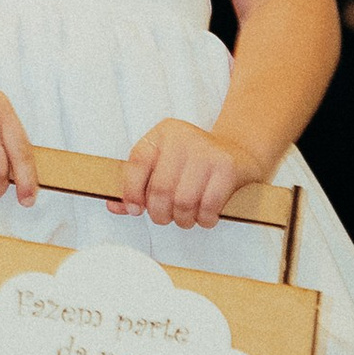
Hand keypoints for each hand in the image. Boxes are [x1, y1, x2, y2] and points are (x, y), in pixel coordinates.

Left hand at [119, 117, 250, 231]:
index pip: (137, 163)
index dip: (131, 192)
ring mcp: (207, 152)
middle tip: (166, 217)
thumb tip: (115, 206)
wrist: (238, 151)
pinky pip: (208, 206)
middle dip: (160, 213)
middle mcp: (183, 138)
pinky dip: (204, 219)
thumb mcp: (162, 165)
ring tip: (186, 217)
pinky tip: (205, 216)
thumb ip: (136, 185)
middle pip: (160, 189)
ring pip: (183, 202)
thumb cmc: (193, 164)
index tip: (135, 209)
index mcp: (162, 134)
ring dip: (183, 219)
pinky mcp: (227, 168)